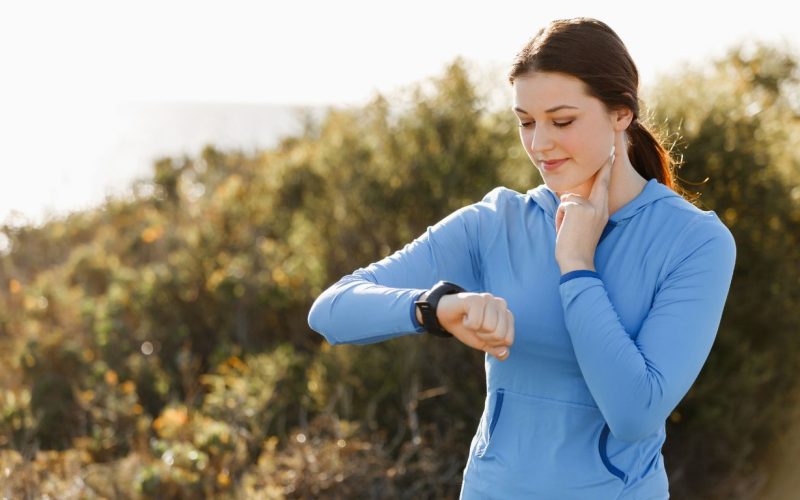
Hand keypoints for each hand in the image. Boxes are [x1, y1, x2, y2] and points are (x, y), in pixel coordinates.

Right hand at [424, 292, 514, 360]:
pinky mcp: (476, 298)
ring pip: (490, 328)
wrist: (446, 316)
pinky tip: (464, 316)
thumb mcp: (483, 342)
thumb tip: (504, 352)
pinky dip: (467, 324)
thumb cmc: (467, 328)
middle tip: (475, 327)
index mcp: (507, 315)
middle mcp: (501, 304)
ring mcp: (489, 299)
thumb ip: (496, 349)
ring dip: (475, 330)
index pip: (508, 340)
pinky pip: (476, 322)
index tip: (483, 333)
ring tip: (470, 320)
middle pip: (499, 335)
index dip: (492, 343)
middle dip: (484, 336)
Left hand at [554, 144, 615, 272]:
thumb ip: (582, 210)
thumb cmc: (578, 247)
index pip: (604, 186)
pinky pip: (562, 206)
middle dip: (604, 166)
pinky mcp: (576, 208)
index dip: (607, 169)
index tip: (611, 154)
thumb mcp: (585, 226)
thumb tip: (568, 198)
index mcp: (603, 211)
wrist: (577, 261)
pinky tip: (564, 230)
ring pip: (568, 199)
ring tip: (568, 230)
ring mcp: (589, 206)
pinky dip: (559, 218)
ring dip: (563, 213)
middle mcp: (599, 207)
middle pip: (597, 182)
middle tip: (613, 149)